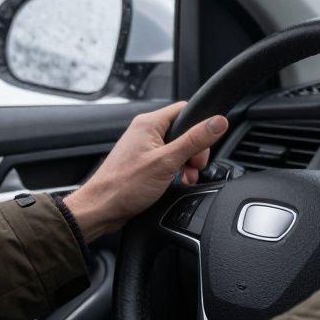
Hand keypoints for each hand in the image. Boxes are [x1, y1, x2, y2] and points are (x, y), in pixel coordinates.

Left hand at [63, 102, 227, 241]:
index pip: (185, 110)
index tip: (203, 148)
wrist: (101, 209)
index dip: (200, 127)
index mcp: (149, 123)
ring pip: (177, 148)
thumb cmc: (124, 186)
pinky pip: (168, 160)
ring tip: (185, 178)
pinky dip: (176, 171)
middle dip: (194, 151)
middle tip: (192, 168)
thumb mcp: (167, 162)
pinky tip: (176, 182)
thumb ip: (194, 140)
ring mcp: (144, 148)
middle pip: (184, 131)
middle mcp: (145, 132)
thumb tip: (218, 122)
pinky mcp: (144, 163)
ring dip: (186, 164)